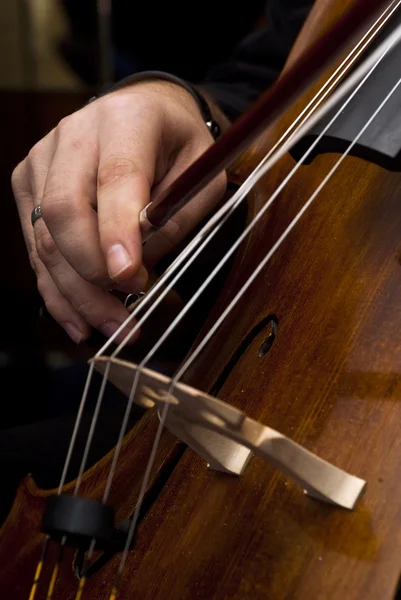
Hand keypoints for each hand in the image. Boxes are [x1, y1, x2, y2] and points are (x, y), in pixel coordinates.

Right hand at [11, 81, 226, 344]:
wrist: (144, 114)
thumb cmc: (180, 148)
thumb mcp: (202, 178)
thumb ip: (173, 219)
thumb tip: (135, 270)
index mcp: (126, 119)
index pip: (115, 179)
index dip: (118, 233)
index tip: (131, 281)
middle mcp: (75, 134)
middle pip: (65, 212)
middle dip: (93, 276)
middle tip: (127, 319)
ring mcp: (43, 160)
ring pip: (45, 238)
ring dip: (77, 295)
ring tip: (111, 330)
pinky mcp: (29, 184)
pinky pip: (36, 246)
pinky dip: (57, 290)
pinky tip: (79, 321)